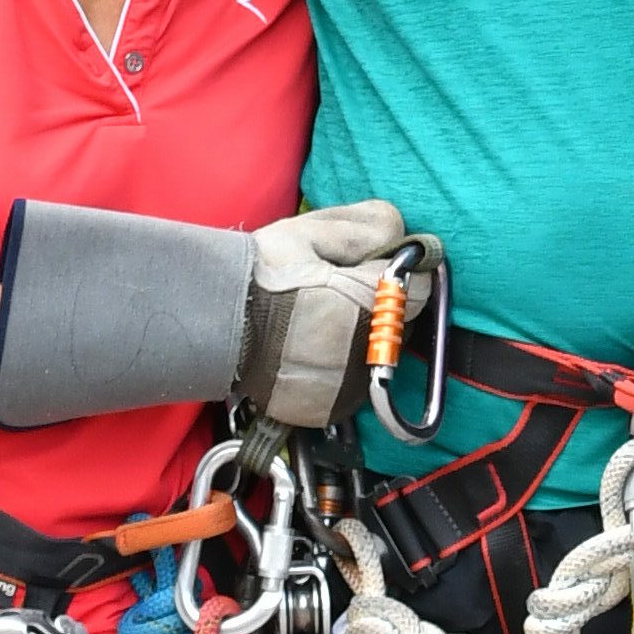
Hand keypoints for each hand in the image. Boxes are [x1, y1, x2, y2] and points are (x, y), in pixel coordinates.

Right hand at [240, 197, 417, 432]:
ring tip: (318, 319)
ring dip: (361, 336)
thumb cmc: (262, 273)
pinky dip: (342, 365)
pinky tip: (310, 347)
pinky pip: (354, 381)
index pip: (419, 287)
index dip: (397, 272)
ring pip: (378, 353)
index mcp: (370, 303)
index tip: (371, 268)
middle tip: (336, 291)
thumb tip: (406, 237)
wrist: (215, 323)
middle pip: (399, 322)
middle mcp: (367, 350)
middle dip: (379, 304)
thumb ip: (367, 227)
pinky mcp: (332, 406)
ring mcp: (350, 383)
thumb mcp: (312, 229)